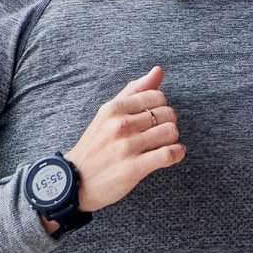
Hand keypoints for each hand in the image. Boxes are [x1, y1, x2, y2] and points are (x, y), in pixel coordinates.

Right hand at [53, 65, 183, 228]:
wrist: (75, 181)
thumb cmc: (95, 146)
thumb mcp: (107, 114)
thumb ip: (134, 91)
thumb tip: (158, 70)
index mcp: (114, 108)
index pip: (157, 96)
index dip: (162, 107)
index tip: (155, 118)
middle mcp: (120, 125)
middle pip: (167, 114)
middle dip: (168, 123)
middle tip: (159, 134)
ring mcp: (127, 147)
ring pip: (171, 132)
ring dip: (173, 139)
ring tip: (163, 145)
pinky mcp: (134, 168)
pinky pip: (169, 154)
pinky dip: (177, 153)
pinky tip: (172, 155)